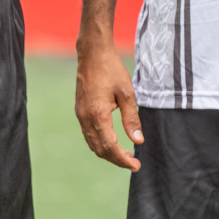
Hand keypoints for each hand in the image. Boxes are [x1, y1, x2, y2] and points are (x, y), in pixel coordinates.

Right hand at [75, 40, 143, 170]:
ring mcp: (80, 115)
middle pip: (100, 149)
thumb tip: (138, 141)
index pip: (110, 146)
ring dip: (108, 152)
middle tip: (133, 163)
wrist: (93, 53)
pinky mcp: (80, 110)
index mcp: (98, 115)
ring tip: (125, 155)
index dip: (123, 159)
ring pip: (93, 144)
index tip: (136, 165)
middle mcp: (86, 118)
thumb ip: (131, 118)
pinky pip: (89, 134)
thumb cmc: (112, 69)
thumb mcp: (127, 93)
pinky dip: (101, 143)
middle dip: (117, 159)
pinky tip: (113, 141)